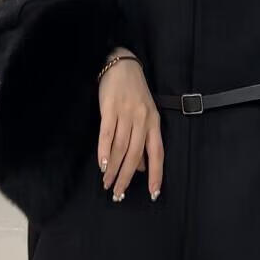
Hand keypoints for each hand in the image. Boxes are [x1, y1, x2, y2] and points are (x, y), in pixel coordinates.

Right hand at [98, 47, 163, 202]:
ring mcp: (126, 113)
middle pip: (135, 154)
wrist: (122, 64)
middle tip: (119, 194)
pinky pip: (107, 134)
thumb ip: (143, 140)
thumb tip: (140, 168)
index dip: (156, 174)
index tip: (153, 193)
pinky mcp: (110, 108)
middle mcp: (142, 119)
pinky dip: (104, 151)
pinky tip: (101, 164)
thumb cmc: (134, 92)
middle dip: (127, 177)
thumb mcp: (145, 114)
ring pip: (120, 147)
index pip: (157, 153)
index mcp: (154, 122)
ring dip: (113, 168)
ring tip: (107, 184)